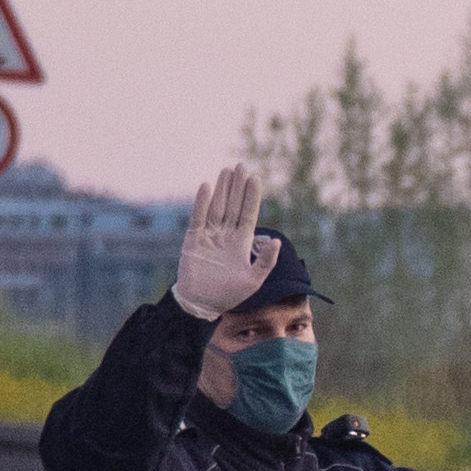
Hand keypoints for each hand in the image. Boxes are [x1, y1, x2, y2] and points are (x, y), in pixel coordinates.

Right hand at [171, 164, 272, 317]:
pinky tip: (207, 186)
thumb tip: (276, 241)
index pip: (247, 214)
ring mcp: (209, 236)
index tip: (255, 178)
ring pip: (217, 207)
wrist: (203, 305)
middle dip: (237, 186)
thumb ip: (265, 262)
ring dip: (222, 189)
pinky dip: (201, 202)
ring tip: (227, 170)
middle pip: (232, 205)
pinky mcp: (193, 240)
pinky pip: (198, 217)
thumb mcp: (253, 280)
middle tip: (241, 165)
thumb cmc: (230, 295)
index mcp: (241, 243)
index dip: (251, 197)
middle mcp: (225, 235)